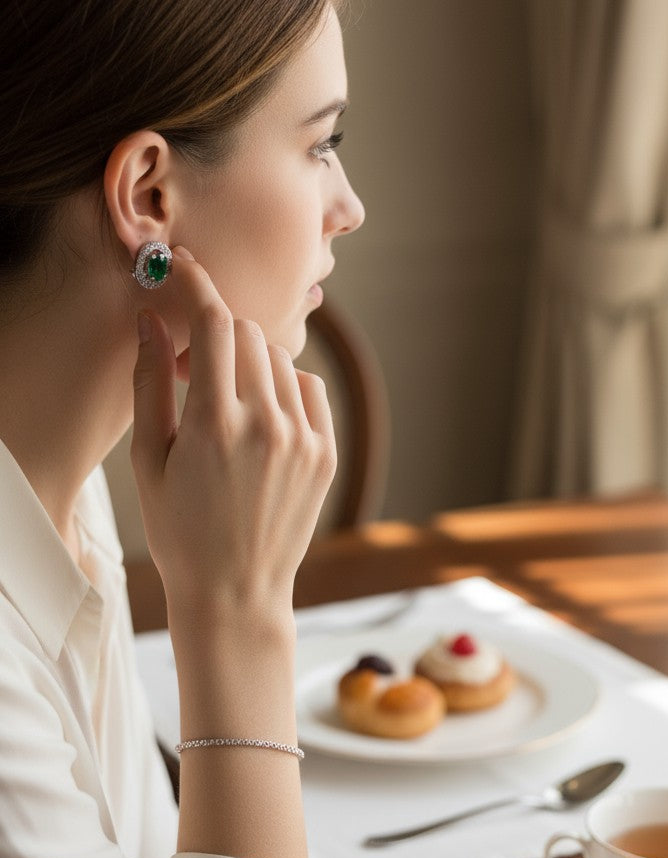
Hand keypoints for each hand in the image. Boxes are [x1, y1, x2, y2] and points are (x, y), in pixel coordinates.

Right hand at [130, 247, 335, 641]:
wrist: (235, 591)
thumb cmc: (180, 529)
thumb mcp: (148, 461)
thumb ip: (151, 384)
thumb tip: (153, 320)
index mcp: (215, 424)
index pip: (214, 323)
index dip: (196, 284)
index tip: (182, 266)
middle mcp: (267, 424)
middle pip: (248, 334)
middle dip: (218, 337)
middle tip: (195, 370)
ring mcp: (305, 438)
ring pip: (280, 358)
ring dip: (251, 363)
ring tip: (228, 405)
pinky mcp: (327, 451)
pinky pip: (309, 387)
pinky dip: (286, 387)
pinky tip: (263, 419)